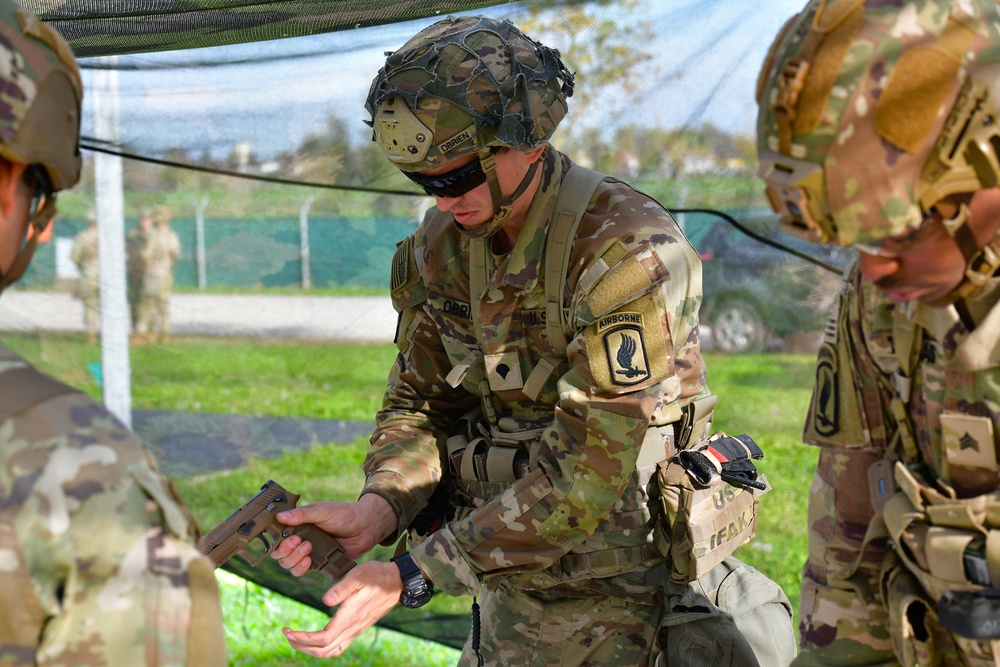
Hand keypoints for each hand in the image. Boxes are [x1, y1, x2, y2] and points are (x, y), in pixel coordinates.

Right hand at [271, 494, 396, 575]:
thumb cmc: (345, 514)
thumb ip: (301, 515)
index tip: (287, 536)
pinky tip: (310, 561)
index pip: (277, 535)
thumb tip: (280, 516)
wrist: (366, 526)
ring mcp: (308, 552)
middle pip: (280, 553)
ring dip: (294, 559)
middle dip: (285, 550)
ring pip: (289, 564)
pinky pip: (302, 571)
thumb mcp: (322, 511)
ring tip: (308, 548)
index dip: (276, 539)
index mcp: (298, 524)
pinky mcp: (318, 562)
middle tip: (298, 541)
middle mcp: (300, 539)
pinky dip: (302, 568)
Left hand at [282, 560, 403, 657]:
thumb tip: (325, 600)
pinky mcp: (358, 627)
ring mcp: (356, 629)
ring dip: (311, 649)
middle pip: (324, 650)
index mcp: (351, 616)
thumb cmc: (377, 575)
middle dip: (302, 646)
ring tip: (297, 638)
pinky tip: (316, 638)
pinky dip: (323, 647)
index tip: (288, 631)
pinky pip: (338, 646)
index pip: (324, 638)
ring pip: (331, 651)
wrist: (397, 581)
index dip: (303, 639)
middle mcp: (353, 627)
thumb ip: (342, 588)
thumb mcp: (359, 575)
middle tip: (287, 634)